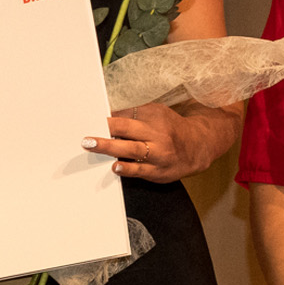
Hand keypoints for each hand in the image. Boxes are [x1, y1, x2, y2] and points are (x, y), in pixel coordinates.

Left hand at [85, 101, 238, 181]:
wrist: (197, 147)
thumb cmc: (169, 129)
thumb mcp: (156, 115)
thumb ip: (133, 115)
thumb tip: (105, 115)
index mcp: (154, 115)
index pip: (126, 114)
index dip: (107, 117)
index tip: (88, 117)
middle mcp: (156, 133)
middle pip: (127, 128)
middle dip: (106, 129)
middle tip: (86, 132)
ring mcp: (158, 153)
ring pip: (132, 149)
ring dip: (110, 147)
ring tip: (92, 145)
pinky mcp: (158, 171)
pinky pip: (140, 170)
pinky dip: (127, 169)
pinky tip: (115, 167)